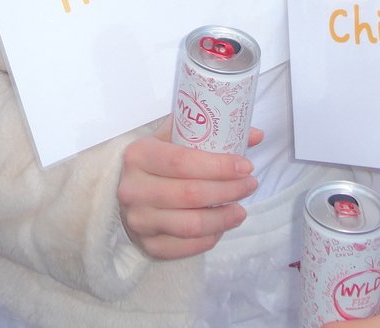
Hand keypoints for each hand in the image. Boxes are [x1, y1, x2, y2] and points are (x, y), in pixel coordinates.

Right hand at [117, 119, 262, 259]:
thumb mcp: (173, 138)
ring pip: (191, 225)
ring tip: (240, 210)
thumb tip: (256, 135)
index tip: (246, 166)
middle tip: (250, 185)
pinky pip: (186, 246)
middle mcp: (133, 189)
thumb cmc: (155, 161)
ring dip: (223, 218)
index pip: (182, 161)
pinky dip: (209, 238)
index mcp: (139, 155)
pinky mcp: (147, 245)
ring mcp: (138, 220)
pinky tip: (221, 226)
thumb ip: (211, 133)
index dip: (219, 166)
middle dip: (229, 191)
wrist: (123, 189)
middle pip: (191, 194)